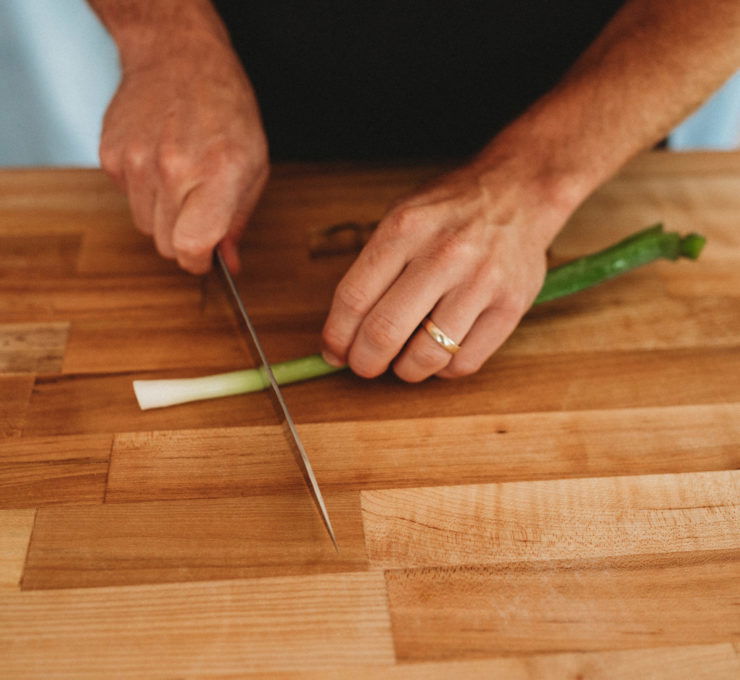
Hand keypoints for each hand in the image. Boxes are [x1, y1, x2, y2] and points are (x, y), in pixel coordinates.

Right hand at [99, 36, 267, 273]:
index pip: (192, 245)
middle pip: (167, 245)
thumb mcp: (253, 166)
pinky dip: (143, 191)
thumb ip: (238, 220)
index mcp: (217, 173)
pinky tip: (159, 160)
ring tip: (180, 177)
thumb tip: (229, 262)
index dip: (198, 262)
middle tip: (198, 209)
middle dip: (184, 239)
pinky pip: (127, 199)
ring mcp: (136, 161)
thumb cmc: (226, 112)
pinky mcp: (111, 155)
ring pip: (145, 226)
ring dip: (163, 214)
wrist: (179, 58)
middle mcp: (173, 169)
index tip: (204, 259)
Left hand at [321, 158, 570, 380]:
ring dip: (405, 370)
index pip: (354, 298)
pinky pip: (464, 362)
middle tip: (364, 365)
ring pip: (427, 356)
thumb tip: (344, 332)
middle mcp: (443, 255)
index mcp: (405, 229)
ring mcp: (481, 282)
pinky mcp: (511, 306)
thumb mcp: (402, 218)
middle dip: (364, 362)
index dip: (336, 336)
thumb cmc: (450, 211)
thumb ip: (372, 270)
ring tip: (403, 360)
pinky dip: (443, 369)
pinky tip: (439, 352)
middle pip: (385, 332)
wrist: (519, 191)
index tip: (333, 352)